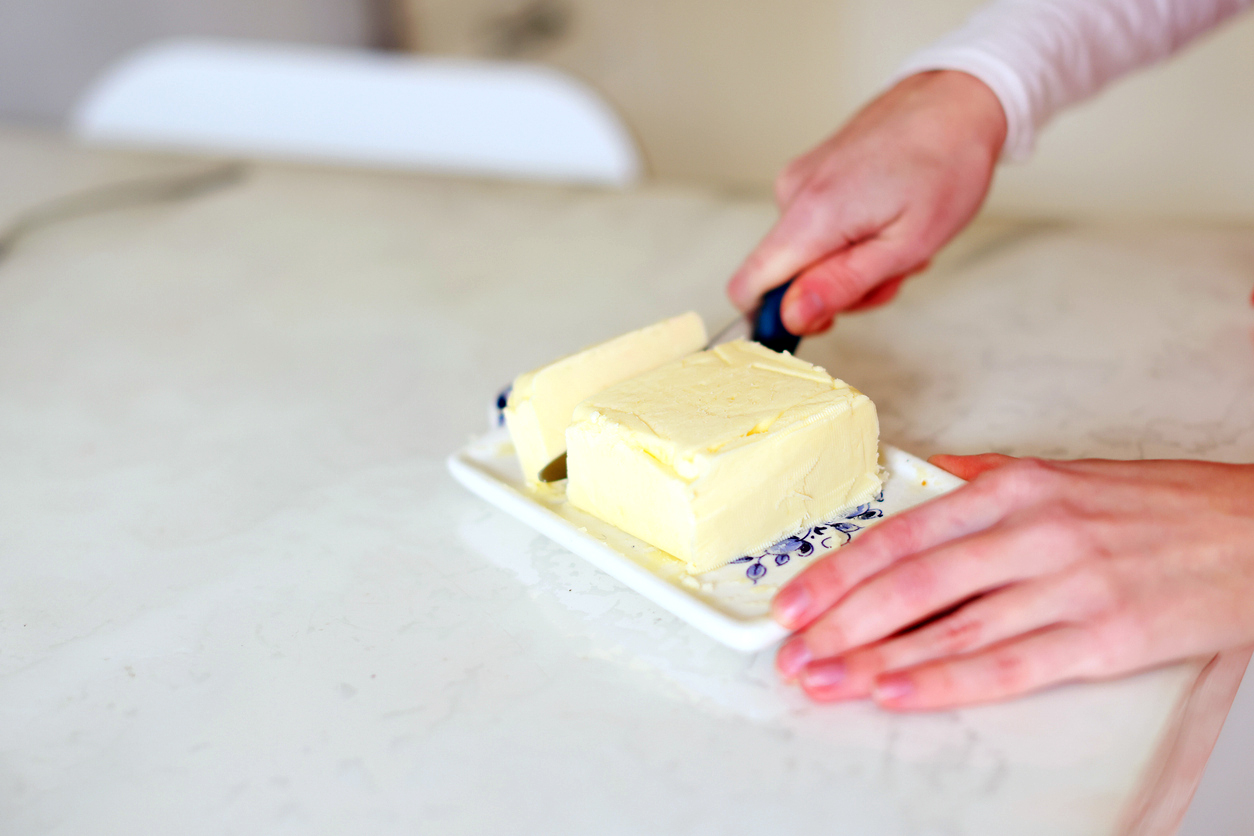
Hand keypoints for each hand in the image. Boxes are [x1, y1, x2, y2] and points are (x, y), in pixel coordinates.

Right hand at [726, 70, 1006, 334]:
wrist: (958, 98)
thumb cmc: (947, 164)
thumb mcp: (906, 244)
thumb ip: (842, 285)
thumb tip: (791, 317)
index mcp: (811, 215)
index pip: (748, 288)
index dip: (775, 318)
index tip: (824, 318)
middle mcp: (792, 193)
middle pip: (785, 277)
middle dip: (836, 289)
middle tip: (891, 271)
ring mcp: (799, 179)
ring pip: (805, 254)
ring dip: (851, 262)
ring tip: (898, 237)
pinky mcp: (810, 172)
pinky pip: (815, 227)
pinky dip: (849, 236)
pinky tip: (886, 217)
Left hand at [772, 454, 1253, 709]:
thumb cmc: (1156, 506)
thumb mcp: (1061, 475)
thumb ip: (981, 480)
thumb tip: (917, 482)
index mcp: (1015, 488)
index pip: (905, 532)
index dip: (841, 570)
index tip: (794, 599)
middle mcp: (1034, 532)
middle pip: (915, 581)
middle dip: (842, 620)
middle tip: (793, 650)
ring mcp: (1069, 585)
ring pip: (951, 626)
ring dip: (876, 658)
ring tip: (826, 679)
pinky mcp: (1104, 637)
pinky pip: (1009, 665)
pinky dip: (946, 681)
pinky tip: (898, 691)